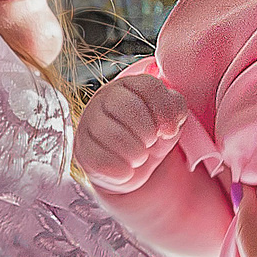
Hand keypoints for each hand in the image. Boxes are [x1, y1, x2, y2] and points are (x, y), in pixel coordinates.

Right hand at [73, 68, 188, 193]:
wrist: (130, 167)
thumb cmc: (149, 136)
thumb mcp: (168, 120)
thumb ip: (175, 108)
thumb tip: (170, 121)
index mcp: (128, 86)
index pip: (148, 86)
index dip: (164, 110)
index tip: (169, 130)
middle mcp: (104, 99)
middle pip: (127, 107)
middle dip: (147, 132)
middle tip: (150, 142)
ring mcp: (89, 123)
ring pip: (113, 135)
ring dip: (136, 153)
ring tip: (139, 157)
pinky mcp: (82, 150)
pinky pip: (102, 160)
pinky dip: (122, 170)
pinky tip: (127, 169)